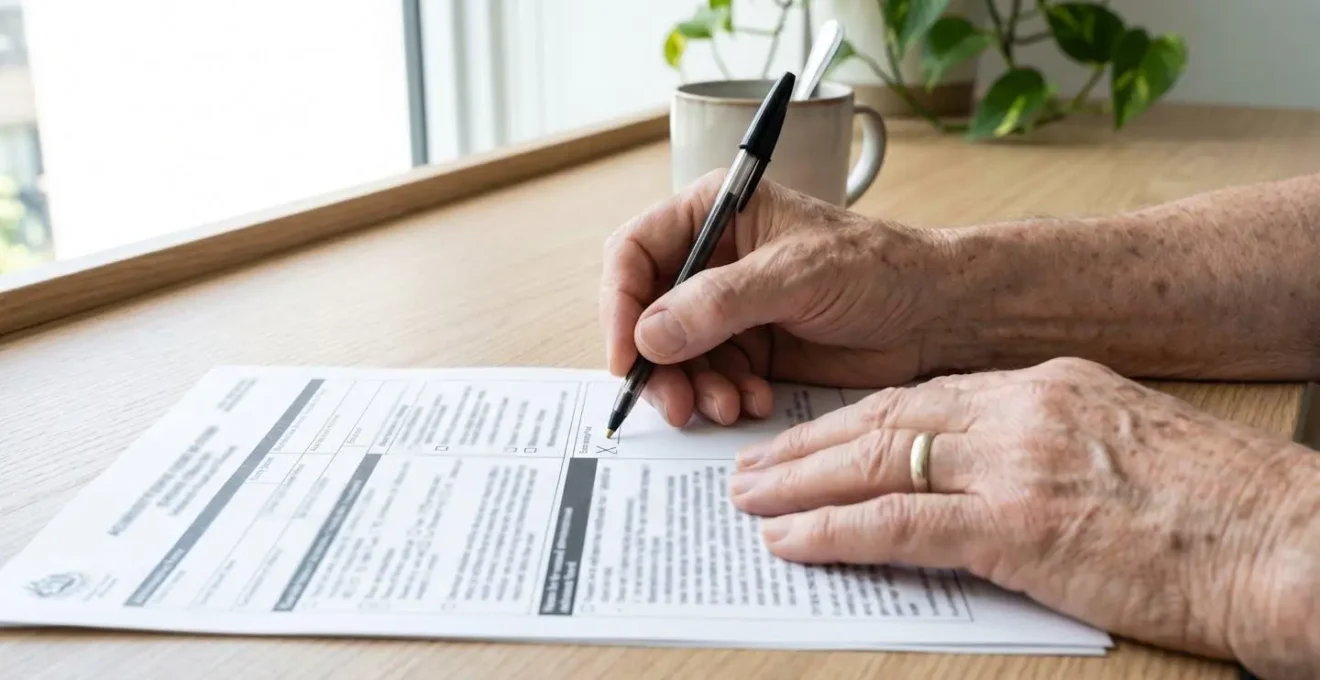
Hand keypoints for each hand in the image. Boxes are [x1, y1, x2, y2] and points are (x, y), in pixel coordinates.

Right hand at [600, 171, 950, 426]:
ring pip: (674, 355)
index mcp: (715, 212)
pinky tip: (755, 403)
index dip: (621, 305)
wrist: (936, 315)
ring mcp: (728, 307)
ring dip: (692, 388)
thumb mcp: (796, 276)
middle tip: (676, 404)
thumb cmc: (880, 268)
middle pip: (646, 314)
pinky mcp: (750, 349)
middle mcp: (713, 258)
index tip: (628, 356)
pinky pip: (709, 379)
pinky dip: (722, 397)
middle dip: (657, 363)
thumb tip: (649, 335)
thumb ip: (720, 303)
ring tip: (727, 408)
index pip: (634, 253)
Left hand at [729, 357, 1319, 677]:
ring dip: (801, 484)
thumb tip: (982, 472)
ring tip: (749, 499)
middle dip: (807, 445)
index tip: (809, 438)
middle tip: (752, 465)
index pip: (921, 397)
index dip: (852, 420)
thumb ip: (1044, 444)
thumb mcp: (1120, 445)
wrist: (1287, 541)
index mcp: (1044, 386)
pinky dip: (835, 530)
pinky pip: (900, 523)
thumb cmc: (1218, 508)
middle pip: (883, 418)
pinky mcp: (1018, 527)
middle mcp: (1020, 410)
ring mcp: (1015, 465)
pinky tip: (793, 539)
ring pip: (877, 461)